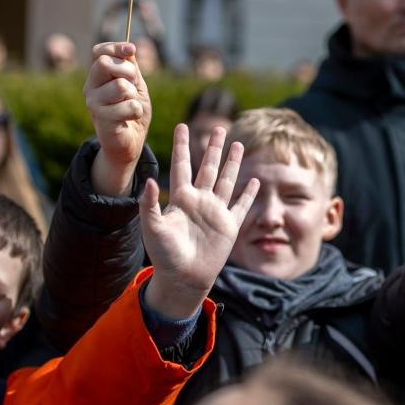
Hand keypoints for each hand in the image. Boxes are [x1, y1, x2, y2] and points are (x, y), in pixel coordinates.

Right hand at [85, 41, 151, 194]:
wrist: (131, 141)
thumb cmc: (131, 110)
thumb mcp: (135, 84)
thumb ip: (131, 67)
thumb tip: (130, 48)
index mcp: (97, 76)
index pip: (98, 52)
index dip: (115, 47)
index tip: (132, 49)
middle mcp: (90, 88)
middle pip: (104, 64)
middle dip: (127, 71)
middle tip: (132, 85)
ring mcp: (94, 104)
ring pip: (120, 86)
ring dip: (133, 95)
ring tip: (130, 105)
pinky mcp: (102, 120)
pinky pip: (129, 106)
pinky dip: (137, 111)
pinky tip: (130, 118)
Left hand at [142, 124, 258, 316]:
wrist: (182, 278)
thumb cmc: (164, 254)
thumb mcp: (152, 228)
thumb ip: (150, 204)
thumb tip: (150, 180)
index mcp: (180, 199)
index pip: (182, 166)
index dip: (183, 146)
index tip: (183, 126)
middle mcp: (199, 201)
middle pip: (208, 168)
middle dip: (213, 148)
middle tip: (218, 128)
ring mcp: (215, 212)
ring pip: (226, 181)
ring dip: (232, 163)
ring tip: (237, 144)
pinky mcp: (229, 226)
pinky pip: (241, 206)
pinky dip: (249, 194)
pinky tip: (255, 181)